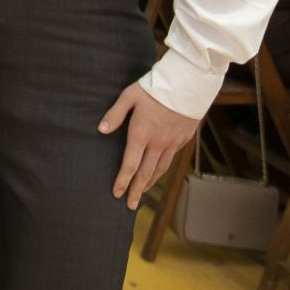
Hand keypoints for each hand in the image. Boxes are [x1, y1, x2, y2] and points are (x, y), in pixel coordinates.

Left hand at [98, 82, 201, 208]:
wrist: (188, 84)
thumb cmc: (155, 88)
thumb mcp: (129, 96)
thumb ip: (115, 114)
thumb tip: (101, 130)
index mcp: (141, 134)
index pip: (129, 165)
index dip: (122, 181)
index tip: (116, 193)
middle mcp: (157, 143)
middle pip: (145, 173)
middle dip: (136, 191)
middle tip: (130, 205)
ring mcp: (172, 143)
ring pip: (159, 169)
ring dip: (149, 183)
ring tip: (142, 193)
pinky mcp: (183, 140)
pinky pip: (170, 160)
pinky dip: (162, 171)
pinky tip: (157, 174)